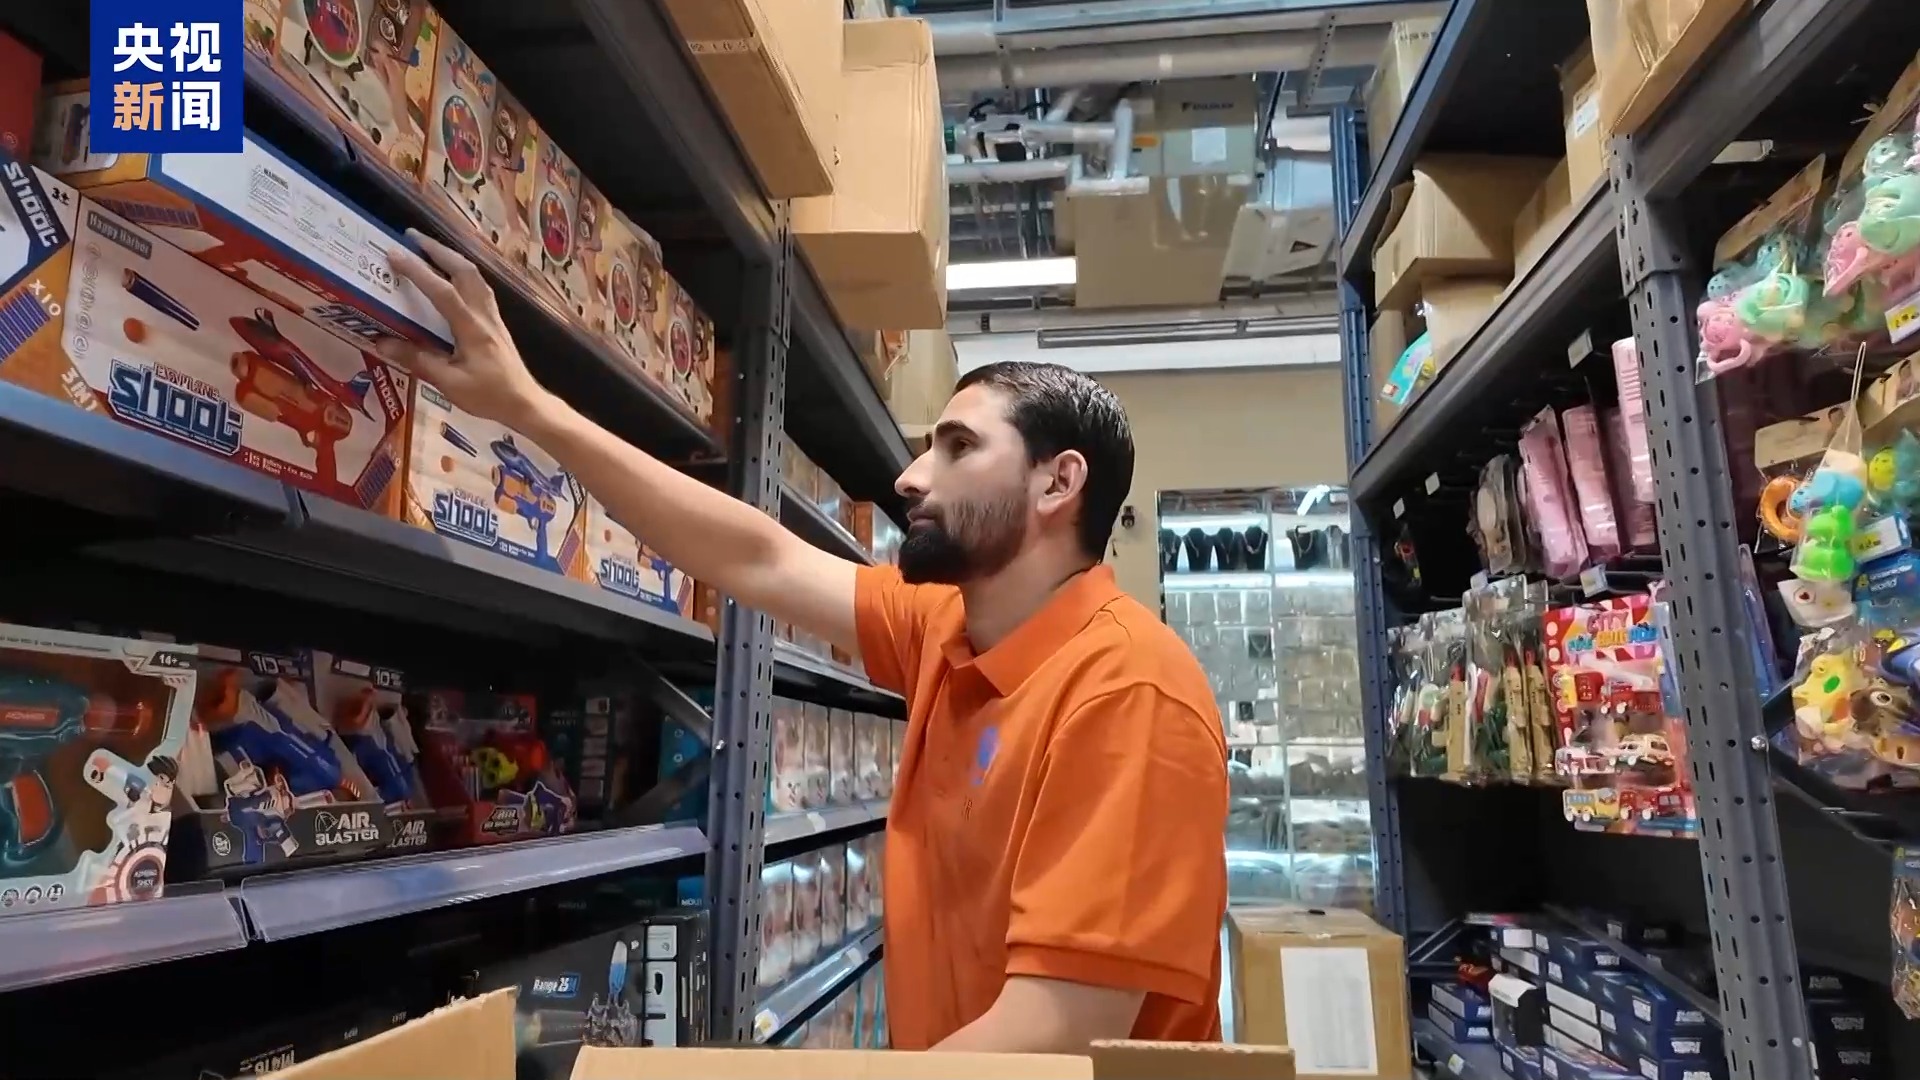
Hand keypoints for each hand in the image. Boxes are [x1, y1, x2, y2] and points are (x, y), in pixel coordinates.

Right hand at [379, 229, 549, 424]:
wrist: (525, 403)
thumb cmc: (489, 396)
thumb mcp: (450, 383)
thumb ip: (418, 361)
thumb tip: (382, 341)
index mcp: (472, 329)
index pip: (442, 291)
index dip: (418, 271)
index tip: (394, 254)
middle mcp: (484, 315)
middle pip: (464, 271)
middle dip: (437, 250)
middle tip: (411, 237)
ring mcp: (493, 316)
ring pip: (475, 276)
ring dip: (451, 258)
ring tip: (429, 249)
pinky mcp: (496, 322)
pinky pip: (480, 288)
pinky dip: (463, 273)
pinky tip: (453, 275)